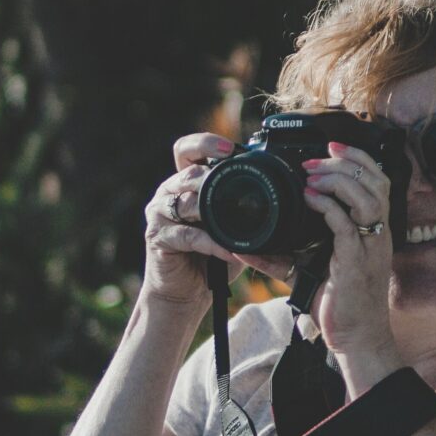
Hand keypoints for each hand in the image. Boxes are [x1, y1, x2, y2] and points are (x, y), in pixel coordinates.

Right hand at [141, 133, 245, 311]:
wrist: (184, 292)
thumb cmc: (209, 258)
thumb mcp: (229, 228)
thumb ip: (240, 207)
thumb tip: (278, 190)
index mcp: (184, 183)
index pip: (186, 150)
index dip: (205, 143)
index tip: (229, 149)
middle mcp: (168, 193)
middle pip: (187, 173)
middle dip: (212, 178)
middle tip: (235, 188)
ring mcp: (159, 215)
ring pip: (186, 202)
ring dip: (213, 213)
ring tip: (235, 225)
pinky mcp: (157, 237)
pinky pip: (188, 235)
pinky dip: (212, 243)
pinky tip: (229, 252)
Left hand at [302, 143, 402, 392]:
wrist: (355, 339)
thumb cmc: (338, 305)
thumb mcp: (305, 272)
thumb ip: (278, 255)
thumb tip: (241, 245)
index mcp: (372, 230)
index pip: (377, 180)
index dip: (357, 158)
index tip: (331, 146)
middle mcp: (377, 235)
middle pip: (376, 180)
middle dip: (346, 160)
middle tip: (314, 158)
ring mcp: (369, 247)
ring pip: (368, 196)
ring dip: (337, 178)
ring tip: (311, 175)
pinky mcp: (356, 262)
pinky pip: (347, 224)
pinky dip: (328, 206)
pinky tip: (309, 198)